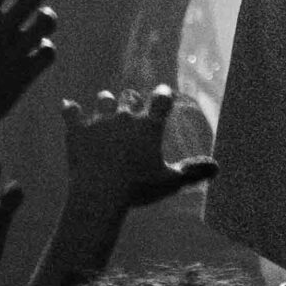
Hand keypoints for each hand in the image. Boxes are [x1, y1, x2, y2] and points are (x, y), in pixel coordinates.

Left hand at [60, 85, 216, 215]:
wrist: (100, 193)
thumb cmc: (138, 188)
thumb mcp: (170, 182)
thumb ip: (193, 172)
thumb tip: (217, 167)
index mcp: (149, 126)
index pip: (161, 99)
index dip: (163, 94)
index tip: (163, 92)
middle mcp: (125, 117)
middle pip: (129, 97)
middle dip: (131, 99)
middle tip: (132, 100)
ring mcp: (99, 122)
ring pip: (103, 100)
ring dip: (106, 100)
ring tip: (106, 100)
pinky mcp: (77, 130)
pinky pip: (71, 112)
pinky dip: (70, 108)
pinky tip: (68, 105)